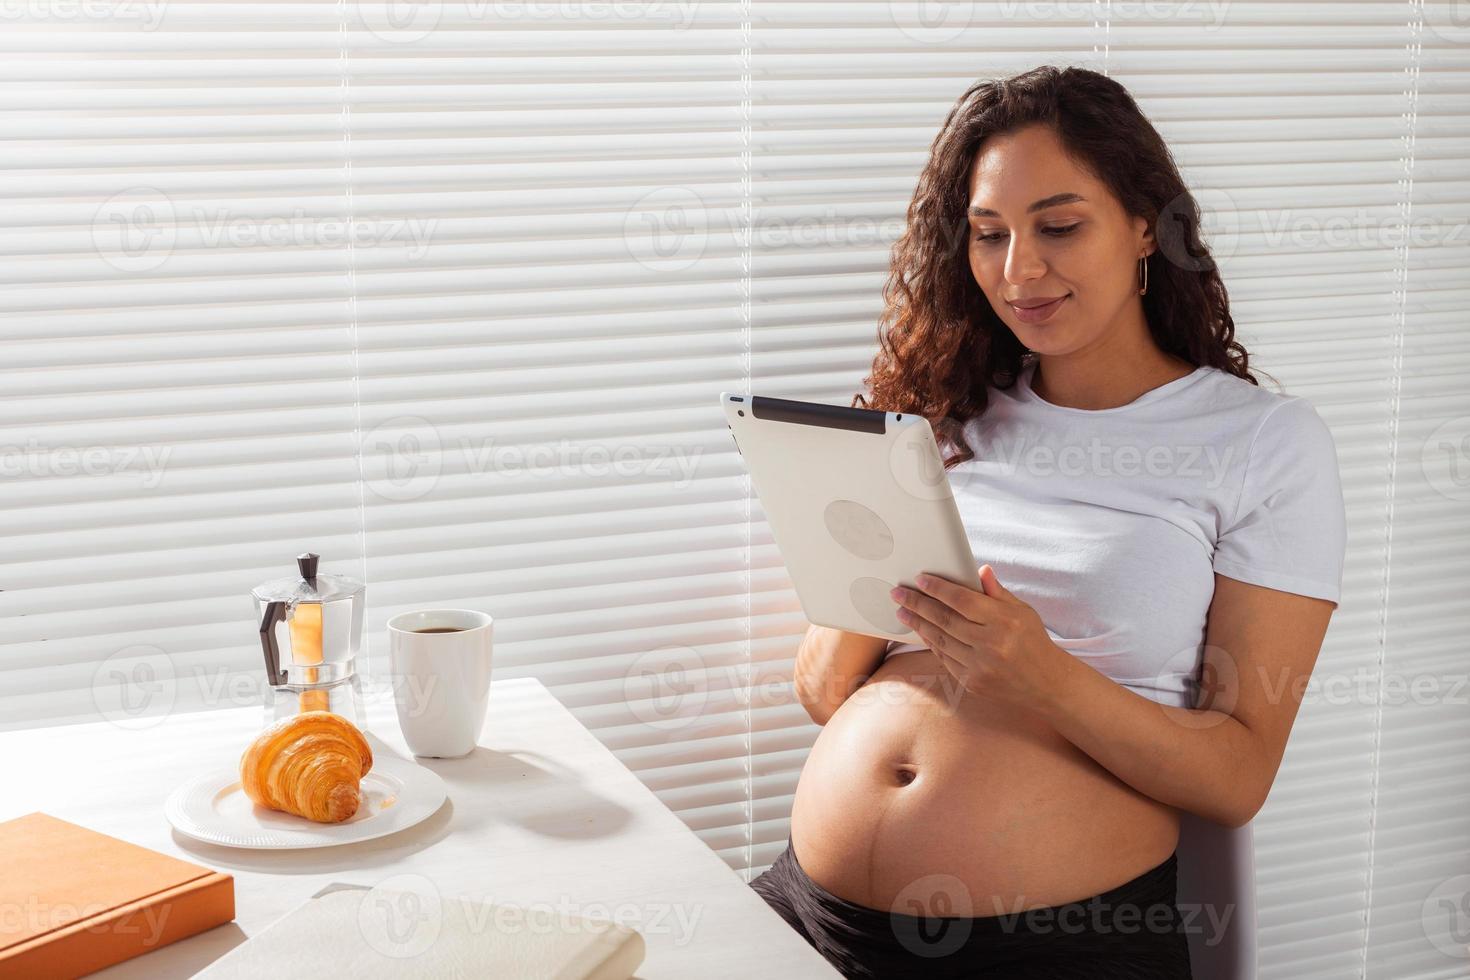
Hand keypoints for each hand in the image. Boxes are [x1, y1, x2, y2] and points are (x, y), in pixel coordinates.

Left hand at [890, 564, 1063, 708]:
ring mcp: (980, 666)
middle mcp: (991, 644)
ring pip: (940, 639)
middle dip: (917, 604)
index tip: (919, 579)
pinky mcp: (972, 682)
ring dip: (918, 623)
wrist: (1047, 684)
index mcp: (1005, 621)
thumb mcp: (1022, 611)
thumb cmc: (1033, 642)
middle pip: (944, 619)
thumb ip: (997, 592)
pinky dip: (930, 642)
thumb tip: (980, 570)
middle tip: (898, 593)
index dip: (938, 588)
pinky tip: (921, 630)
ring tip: (903, 610)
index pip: (962, 600)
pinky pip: (944, 658)